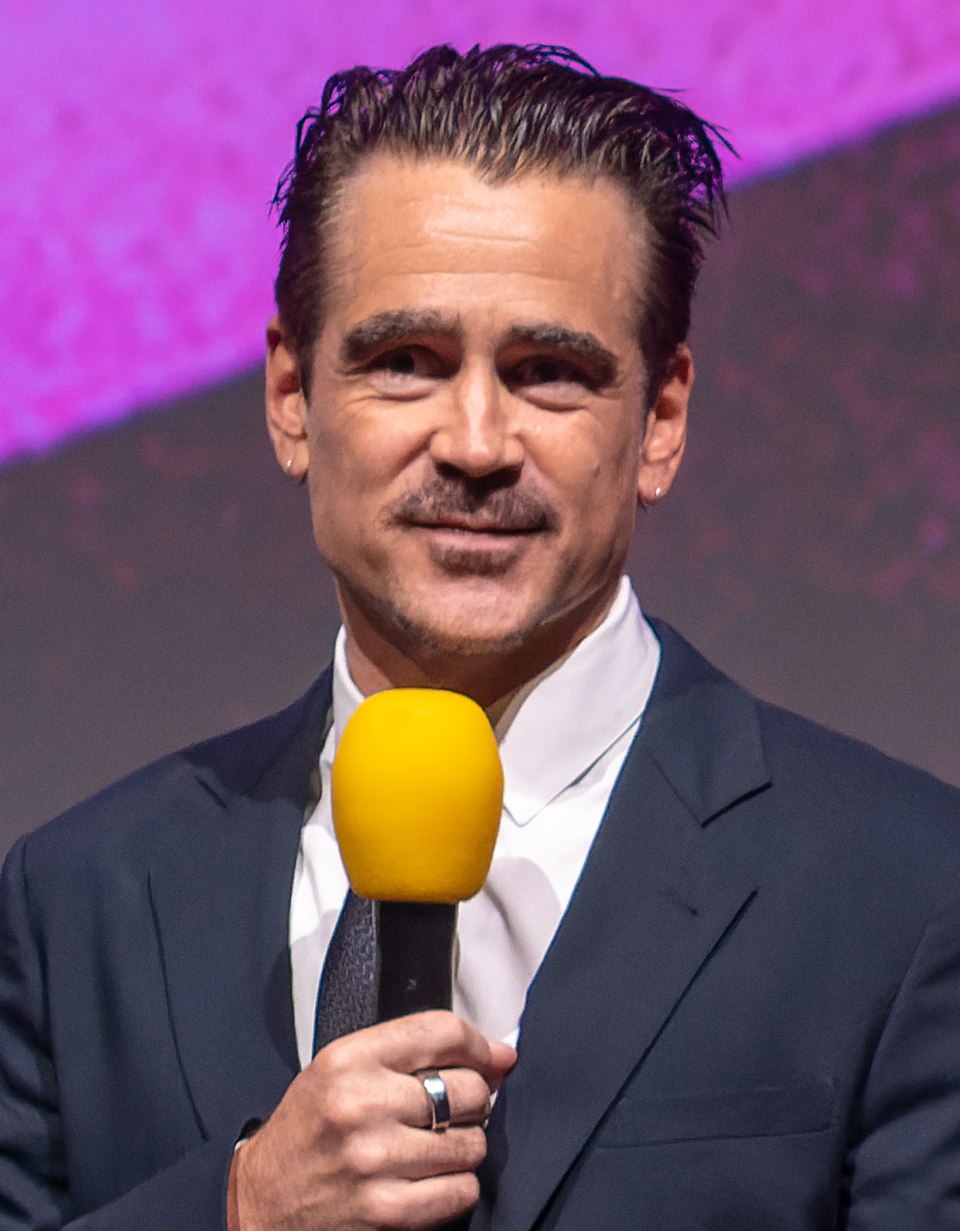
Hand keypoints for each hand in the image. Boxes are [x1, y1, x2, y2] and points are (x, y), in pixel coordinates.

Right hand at [230, 1011, 516, 1230]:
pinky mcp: (385, 1210)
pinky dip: (456, 1188)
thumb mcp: (341, 1070)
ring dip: (462, 1148)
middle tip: (450, 1112)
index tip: (491, 1059)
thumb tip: (500, 1057)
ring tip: (433, 1149)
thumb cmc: (309, 1131)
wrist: (258, 1203)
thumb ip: (411, 1054)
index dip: (479, 1045)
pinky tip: (428, 1181)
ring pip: (471, 1144)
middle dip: (471, 1102)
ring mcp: (375, 1159)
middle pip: (467, 1089)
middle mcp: (362, 1104)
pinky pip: (461, 1191)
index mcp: (349, 1058)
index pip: (442, 1030)